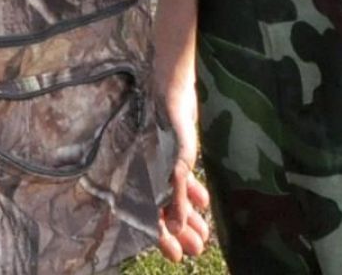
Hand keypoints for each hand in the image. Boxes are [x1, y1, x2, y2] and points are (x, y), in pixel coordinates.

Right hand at [156, 73, 211, 260]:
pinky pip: (180, 178)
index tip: (177, 256)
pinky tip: (204, 202)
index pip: (147, 216)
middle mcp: (145, 172)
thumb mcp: (174, 163)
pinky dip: (192, 192)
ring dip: (189, 216)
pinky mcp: (171, 150)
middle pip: (161, 210)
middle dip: (180, 232)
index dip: (162, 237)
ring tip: (204, 234)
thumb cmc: (165, 122)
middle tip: (196, 249)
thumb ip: (176, 195)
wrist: (168, 85)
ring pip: (172, 197)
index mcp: (137, 176)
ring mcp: (158, 162)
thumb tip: (179, 229)